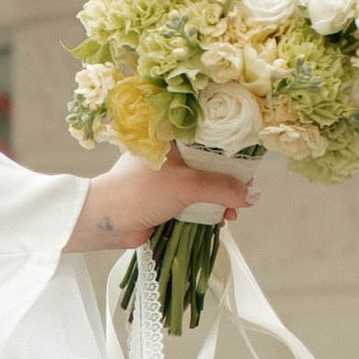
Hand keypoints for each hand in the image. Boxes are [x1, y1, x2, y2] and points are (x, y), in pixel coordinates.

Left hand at [65, 146, 259, 262]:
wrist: (105, 222)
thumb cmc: (139, 192)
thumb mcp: (187, 185)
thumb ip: (223, 189)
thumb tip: (253, 196)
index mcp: (173, 138)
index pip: (212, 137)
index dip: (233, 151)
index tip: (249, 165)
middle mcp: (172, 155)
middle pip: (211, 164)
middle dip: (229, 182)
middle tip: (242, 195)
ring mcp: (169, 178)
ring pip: (204, 186)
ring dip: (220, 200)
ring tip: (231, 213)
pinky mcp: (166, 200)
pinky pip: (194, 202)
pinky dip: (207, 211)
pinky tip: (219, 219)